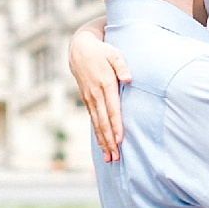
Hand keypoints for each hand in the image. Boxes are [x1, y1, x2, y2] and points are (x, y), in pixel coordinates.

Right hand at [68, 27, 130, 163]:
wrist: (79, 49)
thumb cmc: (102, 51)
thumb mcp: (114, 53)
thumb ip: (122, 66)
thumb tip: (129, 78)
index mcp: (105, 84)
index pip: (112, 109)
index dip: (116, 125)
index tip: (120, 139)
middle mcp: (96, 94)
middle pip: (103, 121)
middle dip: (109, 141)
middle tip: (115, 157)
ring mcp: (90, 98)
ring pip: (97, 124)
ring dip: (103, 141)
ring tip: (109, 158)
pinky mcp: (87, 100)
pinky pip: (93, 120)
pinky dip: (97, 134)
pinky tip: (102, 145)